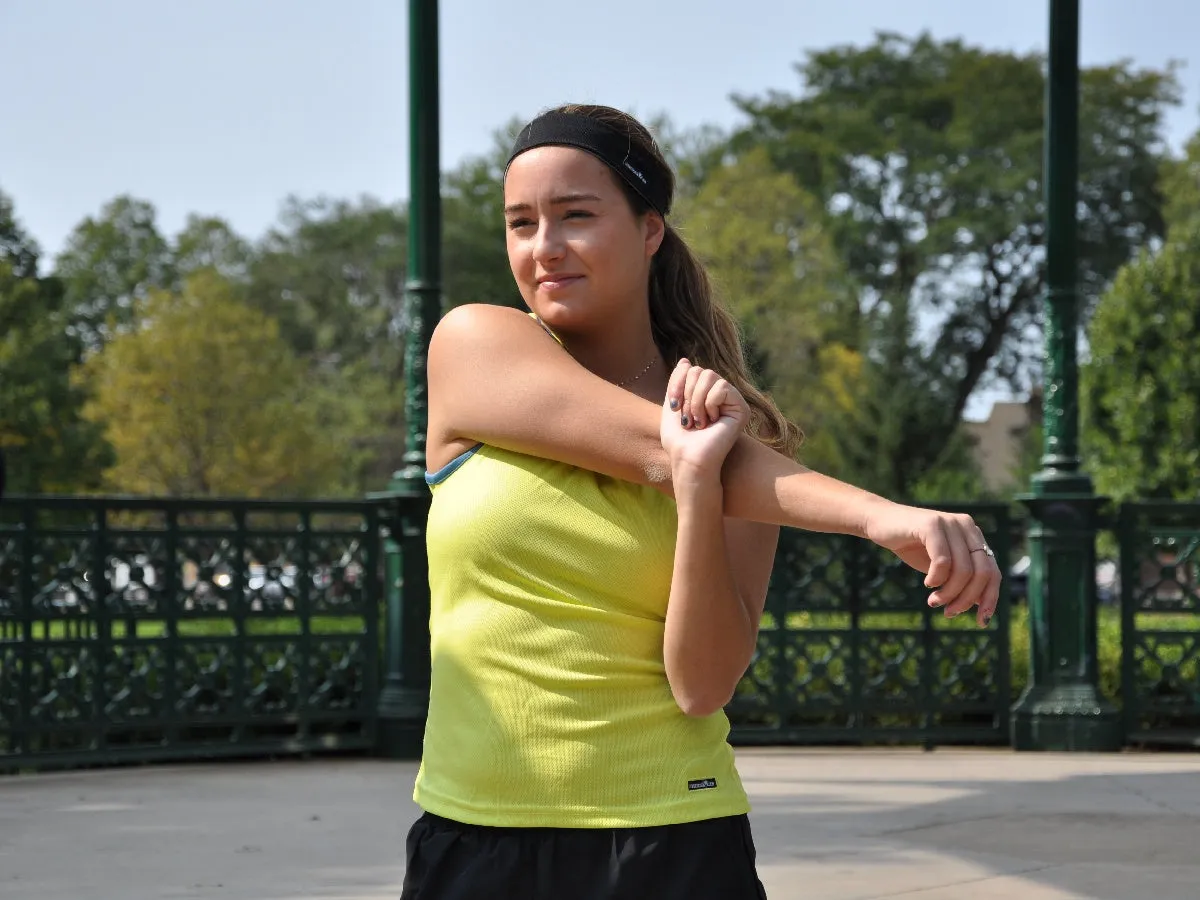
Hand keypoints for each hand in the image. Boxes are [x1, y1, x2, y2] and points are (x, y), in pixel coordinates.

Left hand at [660, 359, 747, 477]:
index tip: (673, 407)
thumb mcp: (672, 405)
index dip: (677, 383)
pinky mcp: (741, 408)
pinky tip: (712, 421)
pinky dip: (710, 403)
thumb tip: (685, 360)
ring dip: (697, 401)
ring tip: (699, 422)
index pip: (689, 368)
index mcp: (702, 393)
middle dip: (687, 395)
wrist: (689, 459)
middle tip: (688, 419)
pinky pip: (722, 387)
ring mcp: (731, 401)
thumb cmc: (679, 439)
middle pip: (699, 370)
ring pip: (710, 376)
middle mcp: (718, 394)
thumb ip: (677, 382)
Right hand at [862, 502, 1001, 627]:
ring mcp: (950, 523)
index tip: (981, 622)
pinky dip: (936, 578)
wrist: (880, 523)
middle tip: (949, 612)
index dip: (990, 599)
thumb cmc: (912, 547)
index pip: (993, 572)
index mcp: (973, 536)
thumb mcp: (942, 567)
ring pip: (963, 570)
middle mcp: (966, 526)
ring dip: (948, 593)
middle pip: (982, 573)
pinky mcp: (931, 524)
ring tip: (933, 601)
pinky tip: (927, 583)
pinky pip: (943, 561)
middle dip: (966, 599)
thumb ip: (961, 580)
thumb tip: (982, 606)